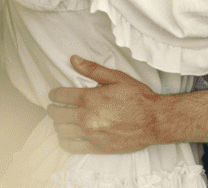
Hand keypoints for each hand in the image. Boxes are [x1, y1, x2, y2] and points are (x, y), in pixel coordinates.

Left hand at [46, 55, 162, 153]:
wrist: (154, 120)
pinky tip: (68, 137)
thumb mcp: (117, 77)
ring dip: (59, 125)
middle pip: (57, 115)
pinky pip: (71, 147)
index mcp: (89, 98)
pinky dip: (65, 142)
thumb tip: (73, 60)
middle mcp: (86, 117)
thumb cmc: (137, 97)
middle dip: (53, 109)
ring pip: (62, 131)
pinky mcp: (96, 147)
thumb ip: (92, 69)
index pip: (61, 96)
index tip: (54, 95)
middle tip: (54, 108)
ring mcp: (90, 134)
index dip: (54, 94)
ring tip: (62, 122)